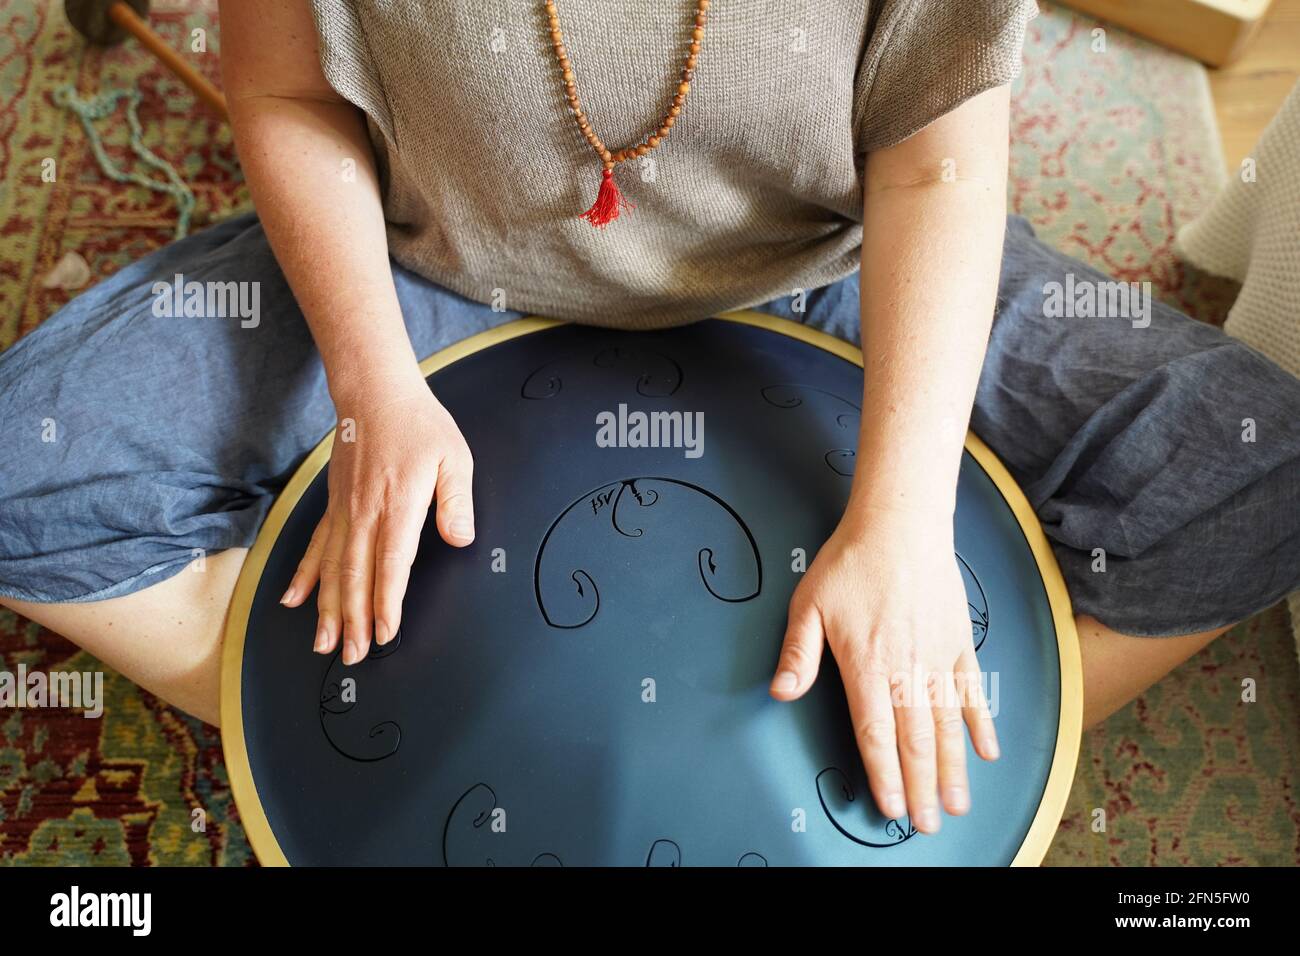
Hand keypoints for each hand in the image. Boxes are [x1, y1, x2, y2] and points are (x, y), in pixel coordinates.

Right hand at [280, 371, 474, 663]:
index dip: (387, 603)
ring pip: (332, 569)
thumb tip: (461, 538)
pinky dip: (305, 575)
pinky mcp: (334, 505)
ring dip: (328, 610)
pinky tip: (294, 600)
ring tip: (324, 644)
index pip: (391, 565)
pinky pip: (316, 546)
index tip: (385, 633)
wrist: (376, 392)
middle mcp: (365, 513)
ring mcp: (344, 510)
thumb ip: (457, 502)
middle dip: (355, 620)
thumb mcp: (454, 458)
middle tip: (353, 656)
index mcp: (399, 505)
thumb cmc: (420, 424)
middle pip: (356, 576)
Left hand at [769, 507, 997, 833]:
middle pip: (916, 740)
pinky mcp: (960, 642)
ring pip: (949, 725)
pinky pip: (974, 692)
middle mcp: (906, 668)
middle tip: (927, 824)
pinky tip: (988, 753)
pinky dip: (982, 724)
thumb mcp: (808, 604)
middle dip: (921, 787)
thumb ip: (797, 654)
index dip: (885, 774)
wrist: (900, 524)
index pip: (876, 733)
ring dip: (954, 769)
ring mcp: (938, 657)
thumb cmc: (849, 562)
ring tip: (958, 805)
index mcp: (866, 664)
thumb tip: (781, 693)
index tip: (891, 807)